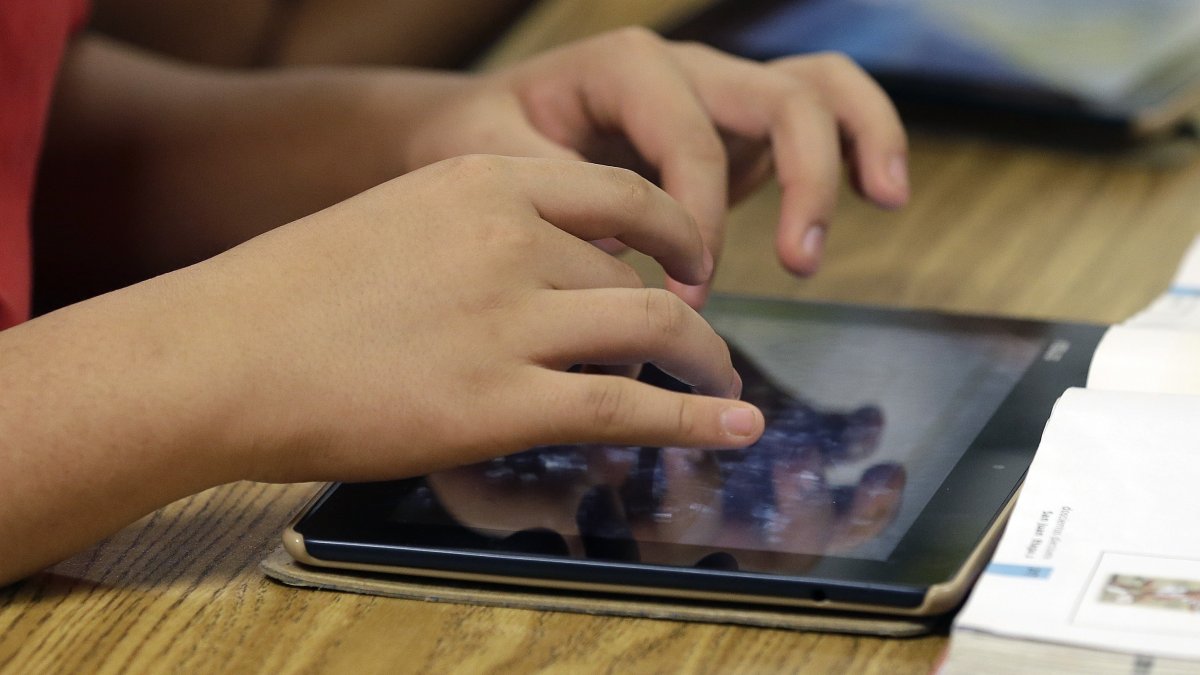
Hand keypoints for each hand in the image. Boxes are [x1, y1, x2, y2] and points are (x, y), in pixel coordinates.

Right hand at [186, 155, 764, 482]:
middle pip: (638, 276)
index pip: (622, 198)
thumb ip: (483, 235)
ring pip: (653, 330)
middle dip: (686, 318)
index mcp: (486, 182)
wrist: (222, 353)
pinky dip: (693, 418)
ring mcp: (511, 321)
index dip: (676, 233)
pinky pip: (628, 405)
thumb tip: (551, 273)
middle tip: (703, 349)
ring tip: (724, 391)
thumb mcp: (401, 221)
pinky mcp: (501, 402)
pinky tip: (728, 428)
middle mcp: (512, 240)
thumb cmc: (295, 293)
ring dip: (705, 365)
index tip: (694, 264)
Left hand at [393, 28, 908, 306]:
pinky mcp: (737, 133)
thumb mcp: (492, 161)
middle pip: (781, 96)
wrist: (479, 128)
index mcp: (626, 67)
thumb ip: (555, 197)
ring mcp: (718, 95)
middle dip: (805, 177)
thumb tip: (621, 254)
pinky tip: (879, 194)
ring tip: (887, 199)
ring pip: (818, 87)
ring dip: (857, 143)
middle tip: (799, 264)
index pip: (693, 139)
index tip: (683, 291)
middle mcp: (685, 70)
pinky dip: (857, 145)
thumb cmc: (481, 141)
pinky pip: (816, 118)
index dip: (698, 219)